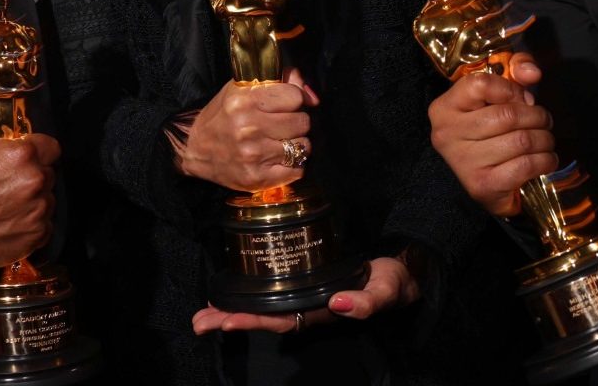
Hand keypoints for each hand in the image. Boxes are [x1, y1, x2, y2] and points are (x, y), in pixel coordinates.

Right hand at [0, 123, 59, 267]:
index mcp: (23, 154)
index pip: (51, 147)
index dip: (40, 150)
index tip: (29, 156)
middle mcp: (35, 182)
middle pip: (49, 174)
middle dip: (33, 176)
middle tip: (9, 182)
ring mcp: (37, 212)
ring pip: (47, 201)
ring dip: (33, 201)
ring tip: (5, 204)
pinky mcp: (33, 237)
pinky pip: (43, 227)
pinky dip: (30, 225)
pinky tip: (8, 221)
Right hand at [176, 69, 316, 192]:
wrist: (195, 150)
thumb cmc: (224, 116)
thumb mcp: (243, 88)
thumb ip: (281, 81)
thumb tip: (313, 97)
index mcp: (244, 100)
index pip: (295, 96)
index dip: (294, 99)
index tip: (285, 104)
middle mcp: (248, 127)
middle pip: (303, 122)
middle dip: (296, 122)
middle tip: (281, 125)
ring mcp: (253, 155)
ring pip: (303, 146)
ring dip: (296, 145)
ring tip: (279, 142)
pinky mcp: (256, 178)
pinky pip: (297, 170)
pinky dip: (292, 166)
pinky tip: (278, 159)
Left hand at [190, 256, 416, 333]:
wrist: (398, 274)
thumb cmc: (390, 284)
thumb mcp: (384, 291)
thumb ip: (365, 302)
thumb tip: (339, 305)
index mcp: (321, 312)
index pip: (281, 320)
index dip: (253, 321)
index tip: (227, 321)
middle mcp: (306, 308)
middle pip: (262, 317)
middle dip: (230, 320)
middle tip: (199, 321)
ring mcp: (302, 296)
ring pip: (262, 307)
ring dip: (232, 312)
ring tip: (203, 314)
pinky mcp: (301, 282)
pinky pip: (269, 293)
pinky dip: (247, 295)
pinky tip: (228, 295)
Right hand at [427, 52, 555, 217]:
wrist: (485, 181)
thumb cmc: (491, 131)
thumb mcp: (497, 94)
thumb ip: (515, 69)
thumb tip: (532, 73)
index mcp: (444, 107)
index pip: (480, 84)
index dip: (512, 89)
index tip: (524, 100)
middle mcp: (446, 134)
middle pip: (507, 115)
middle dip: (537, 117)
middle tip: (544, 121)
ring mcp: (462, 162)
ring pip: (521, 141)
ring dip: (544, 139)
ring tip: (545, 140)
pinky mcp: (482, 185)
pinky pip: (525, 166)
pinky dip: (545, 161)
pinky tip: (545, 159)